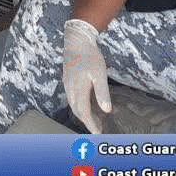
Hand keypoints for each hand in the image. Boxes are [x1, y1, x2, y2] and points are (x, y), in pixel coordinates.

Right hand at [63, 18, 111, 132]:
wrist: (76, 41)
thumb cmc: (90, 57)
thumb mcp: (100, 75)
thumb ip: (102, 93)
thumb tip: (107, 110)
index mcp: (79, 90)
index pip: (83, 113)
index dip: (91, 125)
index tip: (98, 134)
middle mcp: (71, 89)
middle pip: (77, 111)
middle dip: (87, 122)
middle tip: (98, 129)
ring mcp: (68, 85)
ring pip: (73, 105)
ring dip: (82, 114)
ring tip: (94, 119)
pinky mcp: (68, 80)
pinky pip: (72, 98)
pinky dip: (79, 106)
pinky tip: (87, 103)